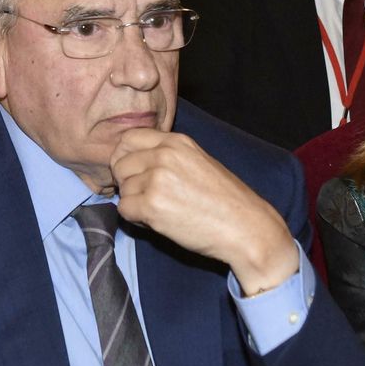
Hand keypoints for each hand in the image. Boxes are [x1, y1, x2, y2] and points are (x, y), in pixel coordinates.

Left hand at [110, 128, 298, 295]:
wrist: (245, 227)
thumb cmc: (225, 200)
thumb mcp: (197, 162)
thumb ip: (167, 156)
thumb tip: (133, 162)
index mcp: (176, 141)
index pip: (128, 138)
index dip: (125, 157)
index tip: (135, 173)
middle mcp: (164, 154)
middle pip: (118, 162)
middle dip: (126, 181)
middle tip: (145, 195)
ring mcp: (157, 178)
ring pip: (122, 188)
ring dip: (134, 202)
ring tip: (160, 211)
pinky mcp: (152, 205)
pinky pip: (124, 209)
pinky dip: (136, 219)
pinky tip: (158, 221)